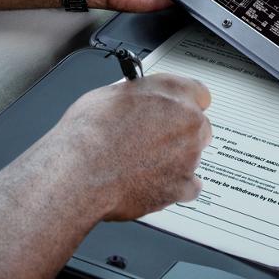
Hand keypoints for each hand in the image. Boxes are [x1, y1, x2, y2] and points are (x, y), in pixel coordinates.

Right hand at [52, 74, 212, 220]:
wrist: (79, 171)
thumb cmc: (88, 133)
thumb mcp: (110, 95)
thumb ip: (138, 97)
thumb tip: (137, 102)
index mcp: (172, 91)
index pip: (198, 94)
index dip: (184, 104)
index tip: (176, 111)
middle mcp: (187, 121)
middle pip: (198, 127)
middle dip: (180, 134)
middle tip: (153, 140)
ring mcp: (189, 155)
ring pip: (192, 157)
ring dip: (174, 160)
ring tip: (140, 164)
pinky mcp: (183, 186)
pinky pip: (188, 187)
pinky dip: (172, 187)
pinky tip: (149, 183)